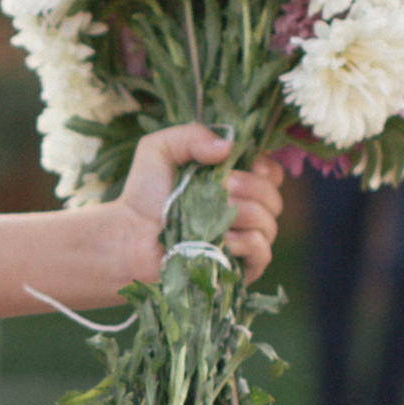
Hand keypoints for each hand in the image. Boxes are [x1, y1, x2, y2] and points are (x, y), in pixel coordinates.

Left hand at [63, 125, 284, 299]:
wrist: (129, 236)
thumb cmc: (143, 193)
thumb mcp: (160, 149)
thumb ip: (192, 135)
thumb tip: (229, 147)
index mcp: (233, 184)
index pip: (271, 174)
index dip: (267, 167)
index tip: (251, 162)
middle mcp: (242, 212)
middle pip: (274, 197)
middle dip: (252, 187)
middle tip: (223, 185)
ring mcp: (242, 242)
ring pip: (270, 224)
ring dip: (247, 213)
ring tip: (216, 212)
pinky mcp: (237, 268)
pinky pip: (262, 254)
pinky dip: (248, 242)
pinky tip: (223, 239)